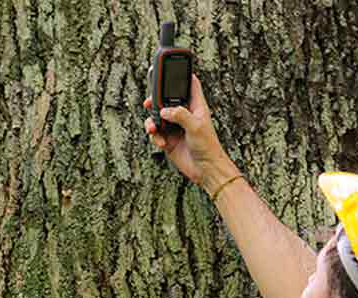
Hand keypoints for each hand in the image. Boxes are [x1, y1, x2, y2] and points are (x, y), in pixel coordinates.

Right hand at [143, 75, 239, 192]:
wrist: (205, 170)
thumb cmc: (208, 147)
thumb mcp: (196, 127)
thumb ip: (180, 115)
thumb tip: (164, 111)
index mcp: (196, 106)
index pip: (190, 84)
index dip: (182, 74)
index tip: (172, 67)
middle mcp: (184, 114)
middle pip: (167, 99)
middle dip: (156, 100)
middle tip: (149, 102)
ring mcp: (176, 127)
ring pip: (158, 117)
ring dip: (152, 122)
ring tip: (152, 128)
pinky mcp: (168, 139)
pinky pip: (155, 133)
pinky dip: (155, 137)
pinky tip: (162, 143)